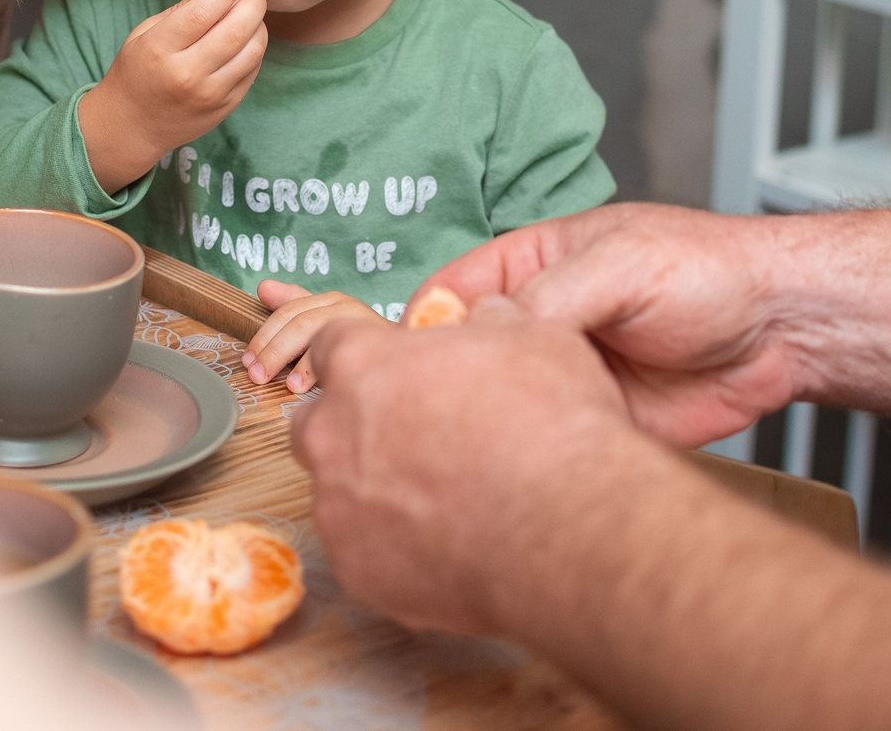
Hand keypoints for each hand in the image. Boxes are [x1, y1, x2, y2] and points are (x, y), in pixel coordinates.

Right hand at [75, 0, 267, 187]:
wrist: (132, 126)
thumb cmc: (136, 73)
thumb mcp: (145, 33)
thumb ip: (183, 8)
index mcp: (160, 50)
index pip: (204, 12)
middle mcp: (188, 74)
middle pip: (236, 30)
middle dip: (253, 1)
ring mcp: (210, 94)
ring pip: (253, 50)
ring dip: (259, 24)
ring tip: (252, 11)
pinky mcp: (226, 107)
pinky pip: (252, 70)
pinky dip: (255, 48)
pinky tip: (247, 37)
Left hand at [243, 281, 387, 391]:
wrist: (406, 363)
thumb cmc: (361, 346)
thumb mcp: (323, 324)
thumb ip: (294, 306)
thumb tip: (263, 287)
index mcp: (329, 301)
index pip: (288, 312)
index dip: (264, 337)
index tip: (247, 362)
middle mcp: (346, 307)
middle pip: (301, 324)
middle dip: (274, 351)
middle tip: (258, 377)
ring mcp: (364, 323)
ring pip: (323, 335)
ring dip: (301, 364)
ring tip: (288, 387)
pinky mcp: (380, 344)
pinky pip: (349, 355)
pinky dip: (327, 372)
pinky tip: (315, 391)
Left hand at [290, 295, 663, 635]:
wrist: (572, 534)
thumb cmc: (554, 428)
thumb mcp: (533, 337)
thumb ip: (489, 323)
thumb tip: (488, 317)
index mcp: (364, 365)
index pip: (332, 344)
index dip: (367, 356)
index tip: (394, 372)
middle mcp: (334, 435)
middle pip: (318, 419)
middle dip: (353, 423)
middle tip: (414, 435)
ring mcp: (340, 509)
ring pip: (338, 491)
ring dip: (374, 488)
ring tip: (441, 498)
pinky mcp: (358, 572)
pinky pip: (362, 550)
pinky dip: (392, 546)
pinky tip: (446, 542)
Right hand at [416, 203, 802, 446]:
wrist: (785, 332)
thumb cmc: (709, 271)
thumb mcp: (620, 264)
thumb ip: (549, 294)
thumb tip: (483, 330)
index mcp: (531, 265)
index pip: (451, 293)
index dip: (420, 328)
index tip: (401, 365)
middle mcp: (539, 321)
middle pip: (466, 357)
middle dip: (444, 386)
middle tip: (425, 421)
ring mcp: (564, 374)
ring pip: (501, 407)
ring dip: (486, 428)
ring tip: (465, 453)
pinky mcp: (593, 422)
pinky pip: (548, 442)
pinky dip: (532, 459)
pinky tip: (518, 472)